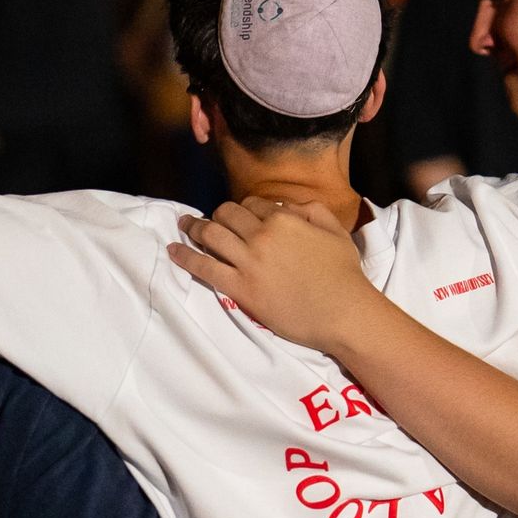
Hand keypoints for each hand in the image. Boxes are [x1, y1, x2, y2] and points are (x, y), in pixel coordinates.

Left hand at [167, 197, 379, 354]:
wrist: (343, 312)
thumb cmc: (344, 274)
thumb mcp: (335, 231)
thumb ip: (312, 210)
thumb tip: (288, 206)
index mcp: (283, 219)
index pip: (251, 204)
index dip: (243, 209)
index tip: (238, 216)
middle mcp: (261, 235)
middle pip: (226, 215)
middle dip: (215, 215)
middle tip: (206, 220)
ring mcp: (248, 262)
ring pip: (210, 235)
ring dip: (193, 228)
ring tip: (183, 226)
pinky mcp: (240, 288)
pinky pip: (204, 267)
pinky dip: (185, 256)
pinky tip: (173, 250)